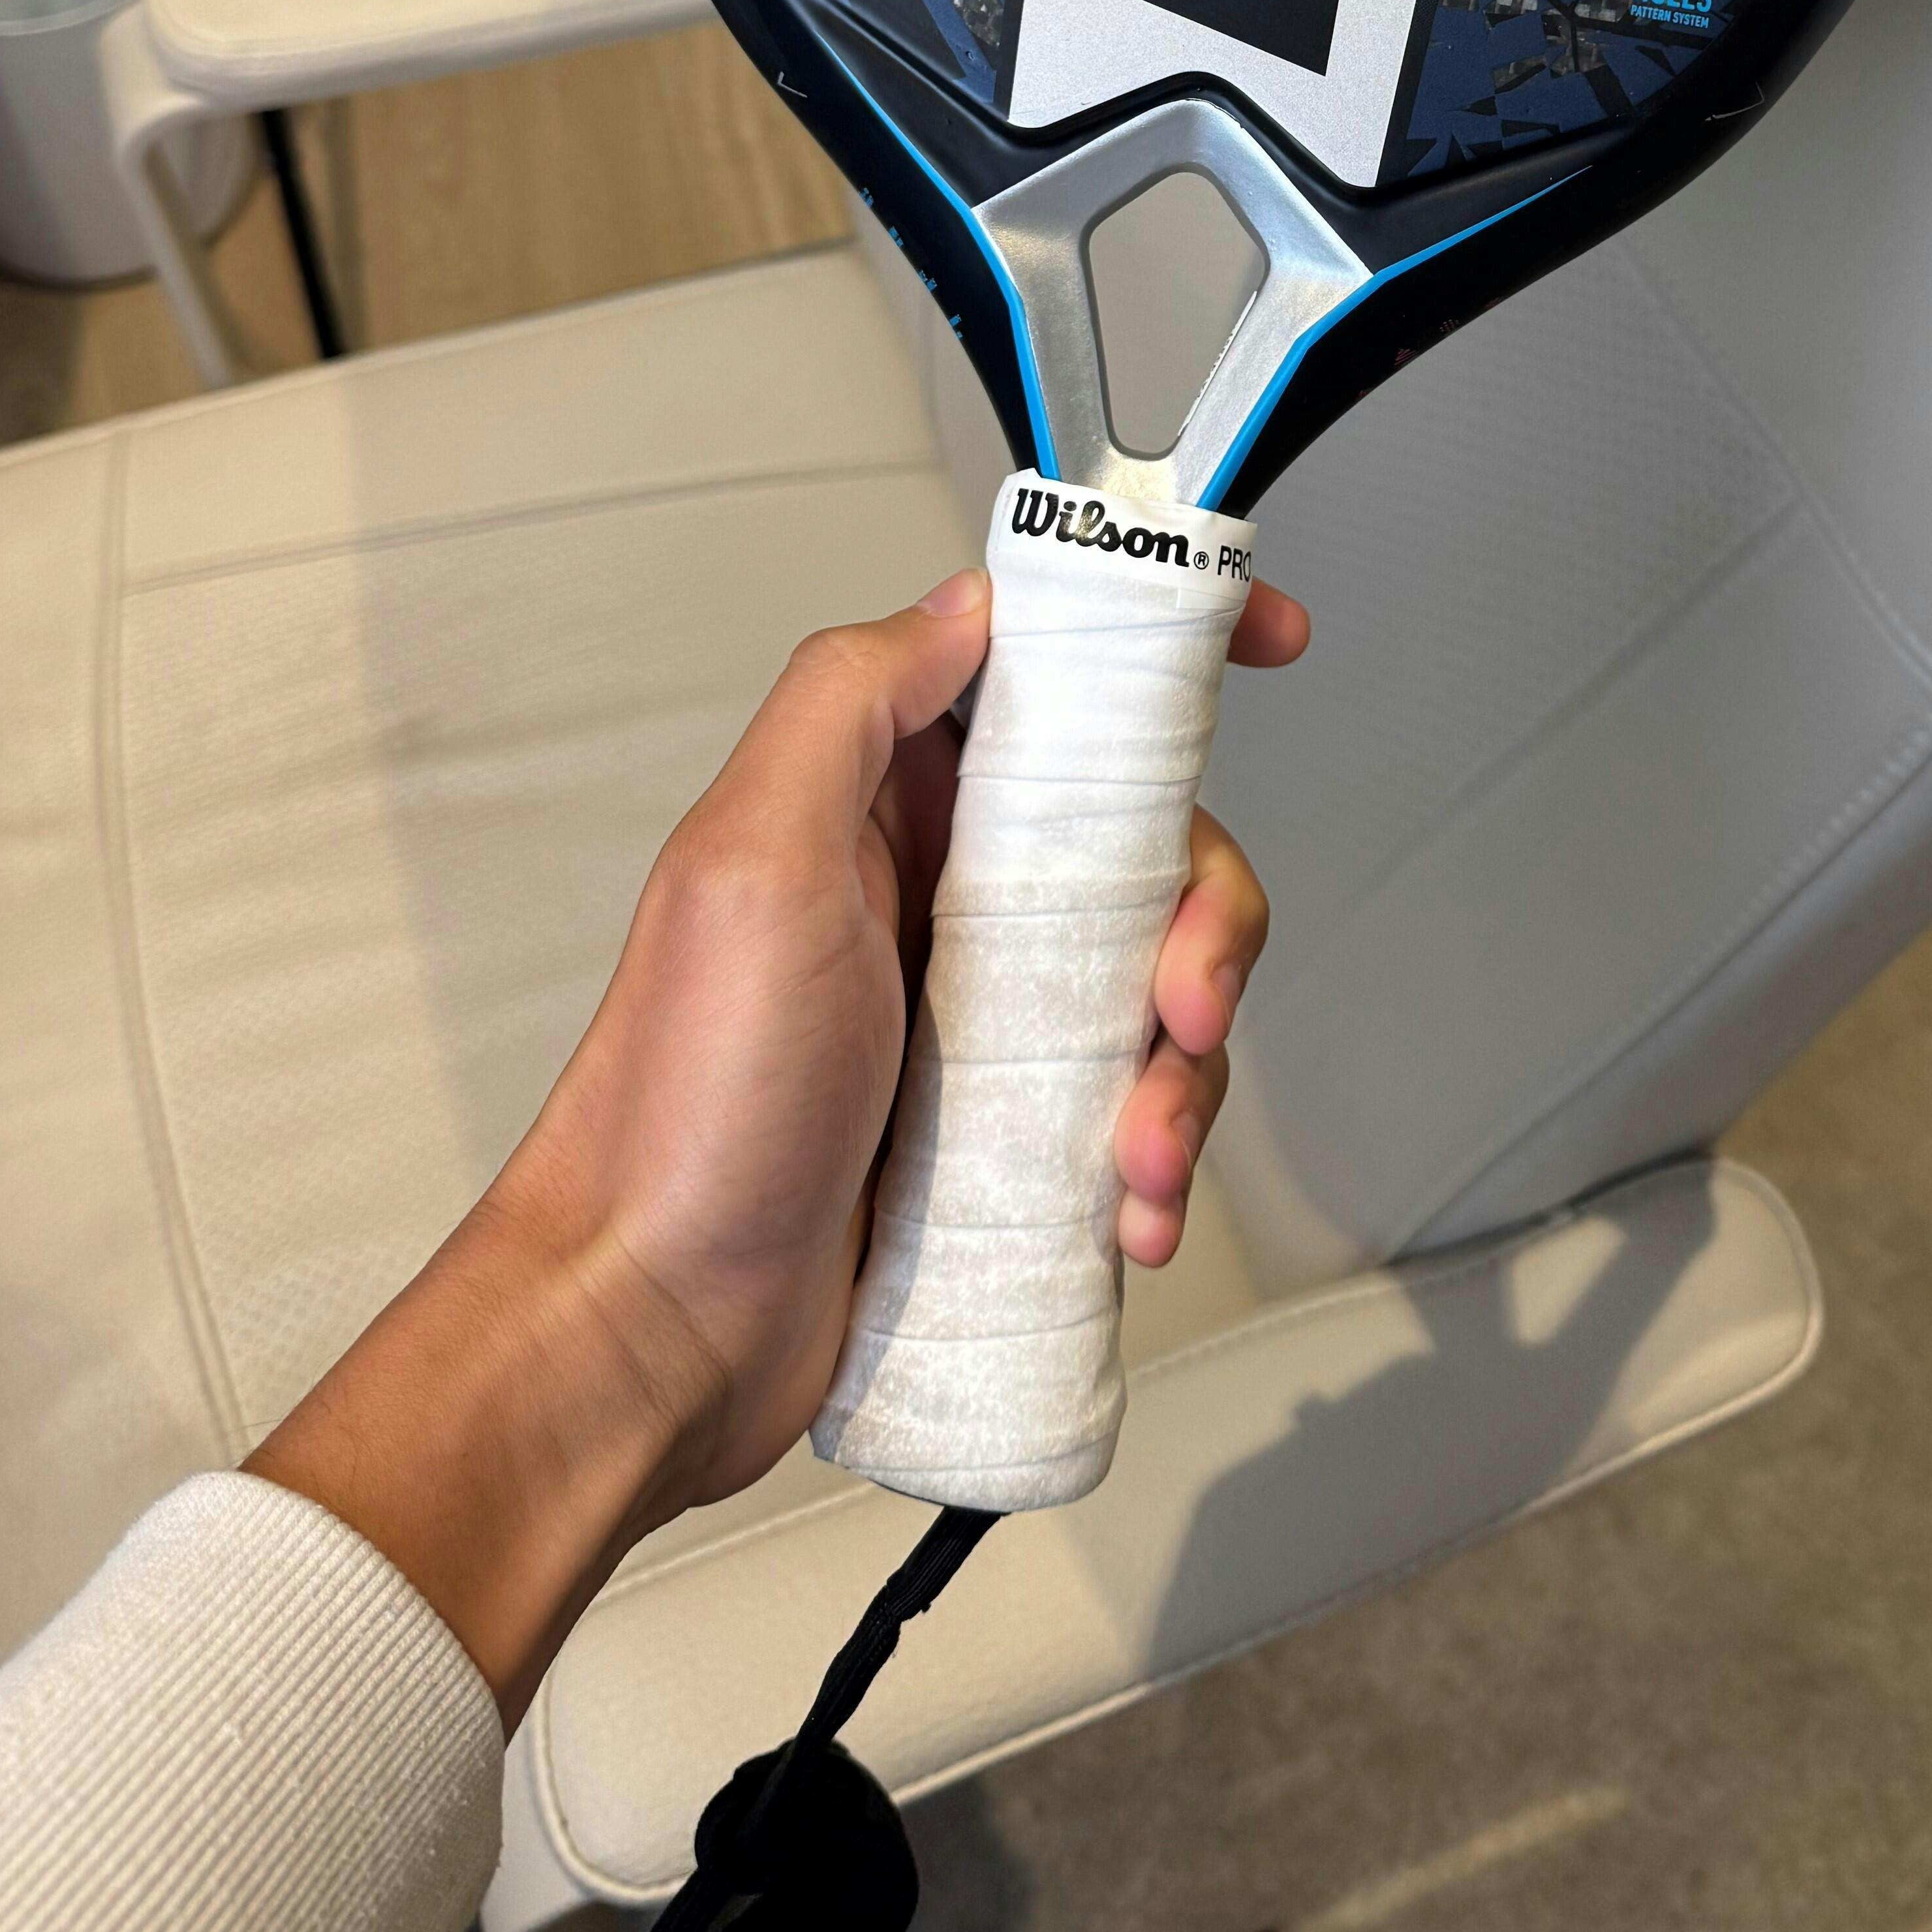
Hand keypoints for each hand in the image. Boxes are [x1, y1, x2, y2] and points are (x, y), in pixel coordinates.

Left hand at [248, 562, 1301, 1723]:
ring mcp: (979, 1016)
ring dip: (1183, 1070)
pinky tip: (1126, 1211)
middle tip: (1182, 1003)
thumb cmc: (684, 1104)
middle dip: (1200, 922)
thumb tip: (969, 600)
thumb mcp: (749, 857)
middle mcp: (939, 894)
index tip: (1272, 643)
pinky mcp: (1006, 1131)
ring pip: (1159, 984)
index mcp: (882, 803)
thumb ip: (850, 698)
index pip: (1045, 682)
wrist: (659, 1331)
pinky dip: (1157, 1157)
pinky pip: (1134, 1109)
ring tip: (1135, 1158)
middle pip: (1147, 844)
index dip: (1163, 652)